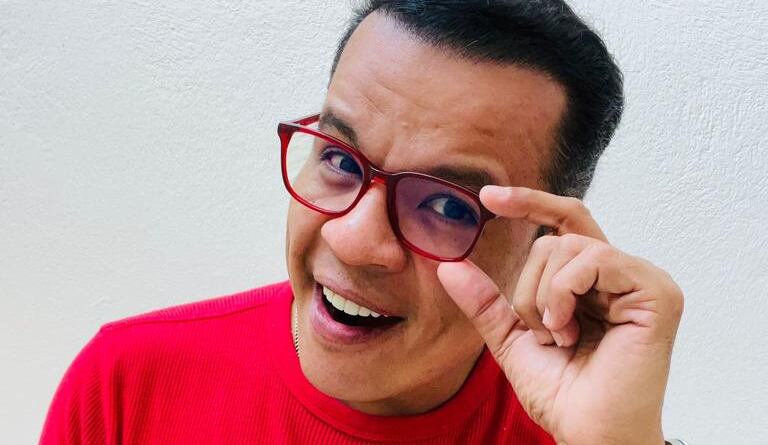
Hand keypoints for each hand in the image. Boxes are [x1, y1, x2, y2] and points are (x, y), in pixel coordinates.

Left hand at [437, 186, 682, 444]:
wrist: (587, 429)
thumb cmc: (561, 391)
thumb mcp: (511, 338)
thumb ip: (486, 301)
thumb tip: (449, 265)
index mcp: (592, 280)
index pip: (564, 221)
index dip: (530, 202)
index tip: (487, 197)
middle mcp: (620, 274)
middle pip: (556, 238)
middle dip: (530, 287)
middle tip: (543, 332)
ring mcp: (642, 280)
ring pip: (570, 247)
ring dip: (545, 297)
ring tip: (560, 337)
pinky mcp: (657, 292)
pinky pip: (595, 259)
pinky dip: (564, 293)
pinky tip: (569, 329)